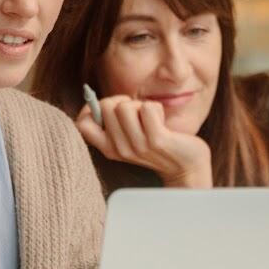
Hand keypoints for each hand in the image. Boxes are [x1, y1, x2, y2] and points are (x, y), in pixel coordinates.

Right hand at [75, 96, 212, 187]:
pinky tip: (162, 122)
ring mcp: (137, 146)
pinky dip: (156, 108)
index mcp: (109, 148)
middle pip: (107, 106)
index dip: (91, 107)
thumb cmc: (157, 145)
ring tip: (152, 120)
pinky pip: (148, 108)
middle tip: (138, 114)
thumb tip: (97, 101)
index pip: (82, 124)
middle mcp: (119, 149)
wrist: (187, 168)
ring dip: (141, 105)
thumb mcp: (130, 138)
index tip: (110, 108)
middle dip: (124, 101)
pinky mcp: (156, 140)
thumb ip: (114, 123)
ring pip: (125, 106)